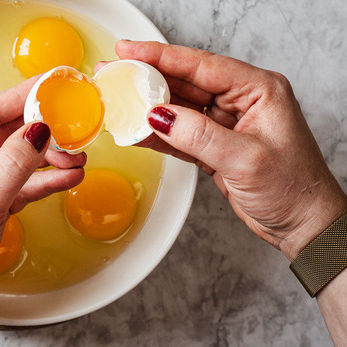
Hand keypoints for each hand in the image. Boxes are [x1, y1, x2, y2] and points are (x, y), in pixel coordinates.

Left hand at [0, 78, 85, 325]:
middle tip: (74, 128)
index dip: (21, 97)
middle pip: (4, 134)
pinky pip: (18, 185)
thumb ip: (14, 164)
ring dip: (47, 160)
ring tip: (78, 160)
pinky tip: (67, 179)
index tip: (51, 85)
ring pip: (15, 160)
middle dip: (41, 133)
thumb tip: (37, 129)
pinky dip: (41, 182)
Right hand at [101, 41, 346, 259]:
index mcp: (259, 90)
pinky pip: (179, 133)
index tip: (130, 50)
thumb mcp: (245, 158)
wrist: (302, 225)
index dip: (161, 56)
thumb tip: (159, 116)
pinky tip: (134, 129)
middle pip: (186, 81)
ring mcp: (227, 123)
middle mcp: (242, 101)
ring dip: (147, 104)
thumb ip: (199, 135)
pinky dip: (156, 132)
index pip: (202, 65)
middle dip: (147, 77)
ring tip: (117, 98)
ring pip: (179, 106)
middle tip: (114, 72)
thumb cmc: (294, 190)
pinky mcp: (215, 146)